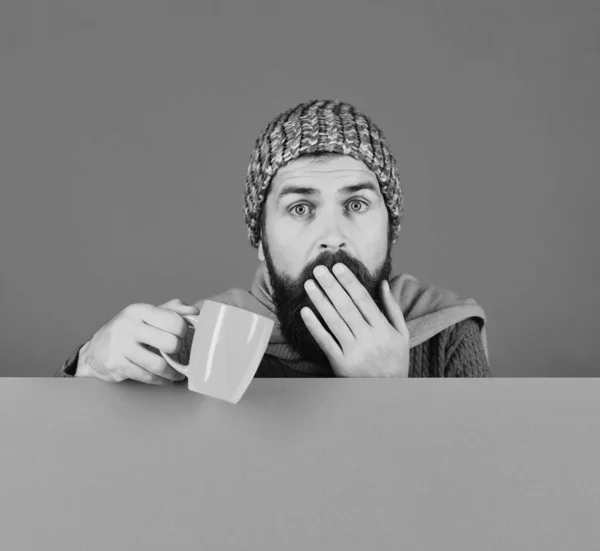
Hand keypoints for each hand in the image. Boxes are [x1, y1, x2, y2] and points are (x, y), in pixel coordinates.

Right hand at [77, 298, 198, 383]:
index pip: (174, 320)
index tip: (183, 335)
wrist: (96, 350)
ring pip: (159, 365)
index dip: (184, 330)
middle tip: (179, 354)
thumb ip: (172, 311)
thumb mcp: (147, 315)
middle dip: (179, 352)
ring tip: (177, 373)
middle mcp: (129, 326)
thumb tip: (194, 311)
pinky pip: (148, 377)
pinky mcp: (117, 365)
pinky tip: (164, 378)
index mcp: (140, 311)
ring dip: (173, 373)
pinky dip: (161, 380)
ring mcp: (121, 346)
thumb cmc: (129, 330)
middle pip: (170, 343)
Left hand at [301, 263, 409, 377]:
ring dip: (320, 300)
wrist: (388, 392)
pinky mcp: (340, 363)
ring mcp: (353, 352)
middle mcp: (369, 338)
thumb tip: (383, 283)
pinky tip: (305, 311)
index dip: (350, 281)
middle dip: (331, 285)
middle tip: (319, 269)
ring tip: (309, 284)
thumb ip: (392, 308)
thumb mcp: (401, 334)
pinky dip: (314, 326)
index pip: (363, 299)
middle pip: (346, 306)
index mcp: (383, 329)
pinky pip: (325, 341)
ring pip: (334, 321)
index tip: (339, 267)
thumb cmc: (395, 359)